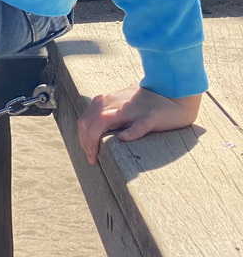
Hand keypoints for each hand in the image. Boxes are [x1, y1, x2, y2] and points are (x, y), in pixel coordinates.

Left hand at [78, 85, 201, 164]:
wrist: (174, 96)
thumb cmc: (146, 104)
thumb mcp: (121, 104)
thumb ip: (106, 112)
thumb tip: (90, 128)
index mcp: (107, 101)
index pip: (85, 120)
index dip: (82, 138)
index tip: (88, 153)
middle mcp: (115, 103)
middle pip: (89, 123)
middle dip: (86, 143)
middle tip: (92, 160)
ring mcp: (132, 110)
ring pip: (103, 121)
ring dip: (96, 141)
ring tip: (98, 157)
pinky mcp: (151, 117)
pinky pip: (139, 125)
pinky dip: (130, 132)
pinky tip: (124, 139)